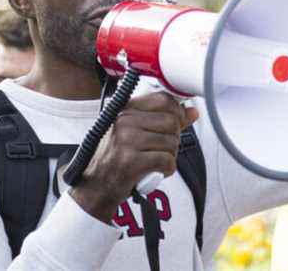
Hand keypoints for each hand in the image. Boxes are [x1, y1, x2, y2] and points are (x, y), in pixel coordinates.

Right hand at [70, 92, 198, 222]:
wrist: (95, 187)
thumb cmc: (115, 158)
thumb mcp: (135, 132)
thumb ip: (164, 120)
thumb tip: (192, 111)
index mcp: (124, 109)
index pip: (163, 99)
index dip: (177, 112)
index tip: (176, 124)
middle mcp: (124, 121)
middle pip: (172, 121)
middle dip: (174, 138)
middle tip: (162, 149)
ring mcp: (126, 140)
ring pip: (171, 142)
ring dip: (170, 156)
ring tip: (155, 161)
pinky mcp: (131, 162)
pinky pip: (167, 161)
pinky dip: (167, 169)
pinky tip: (156, 172)